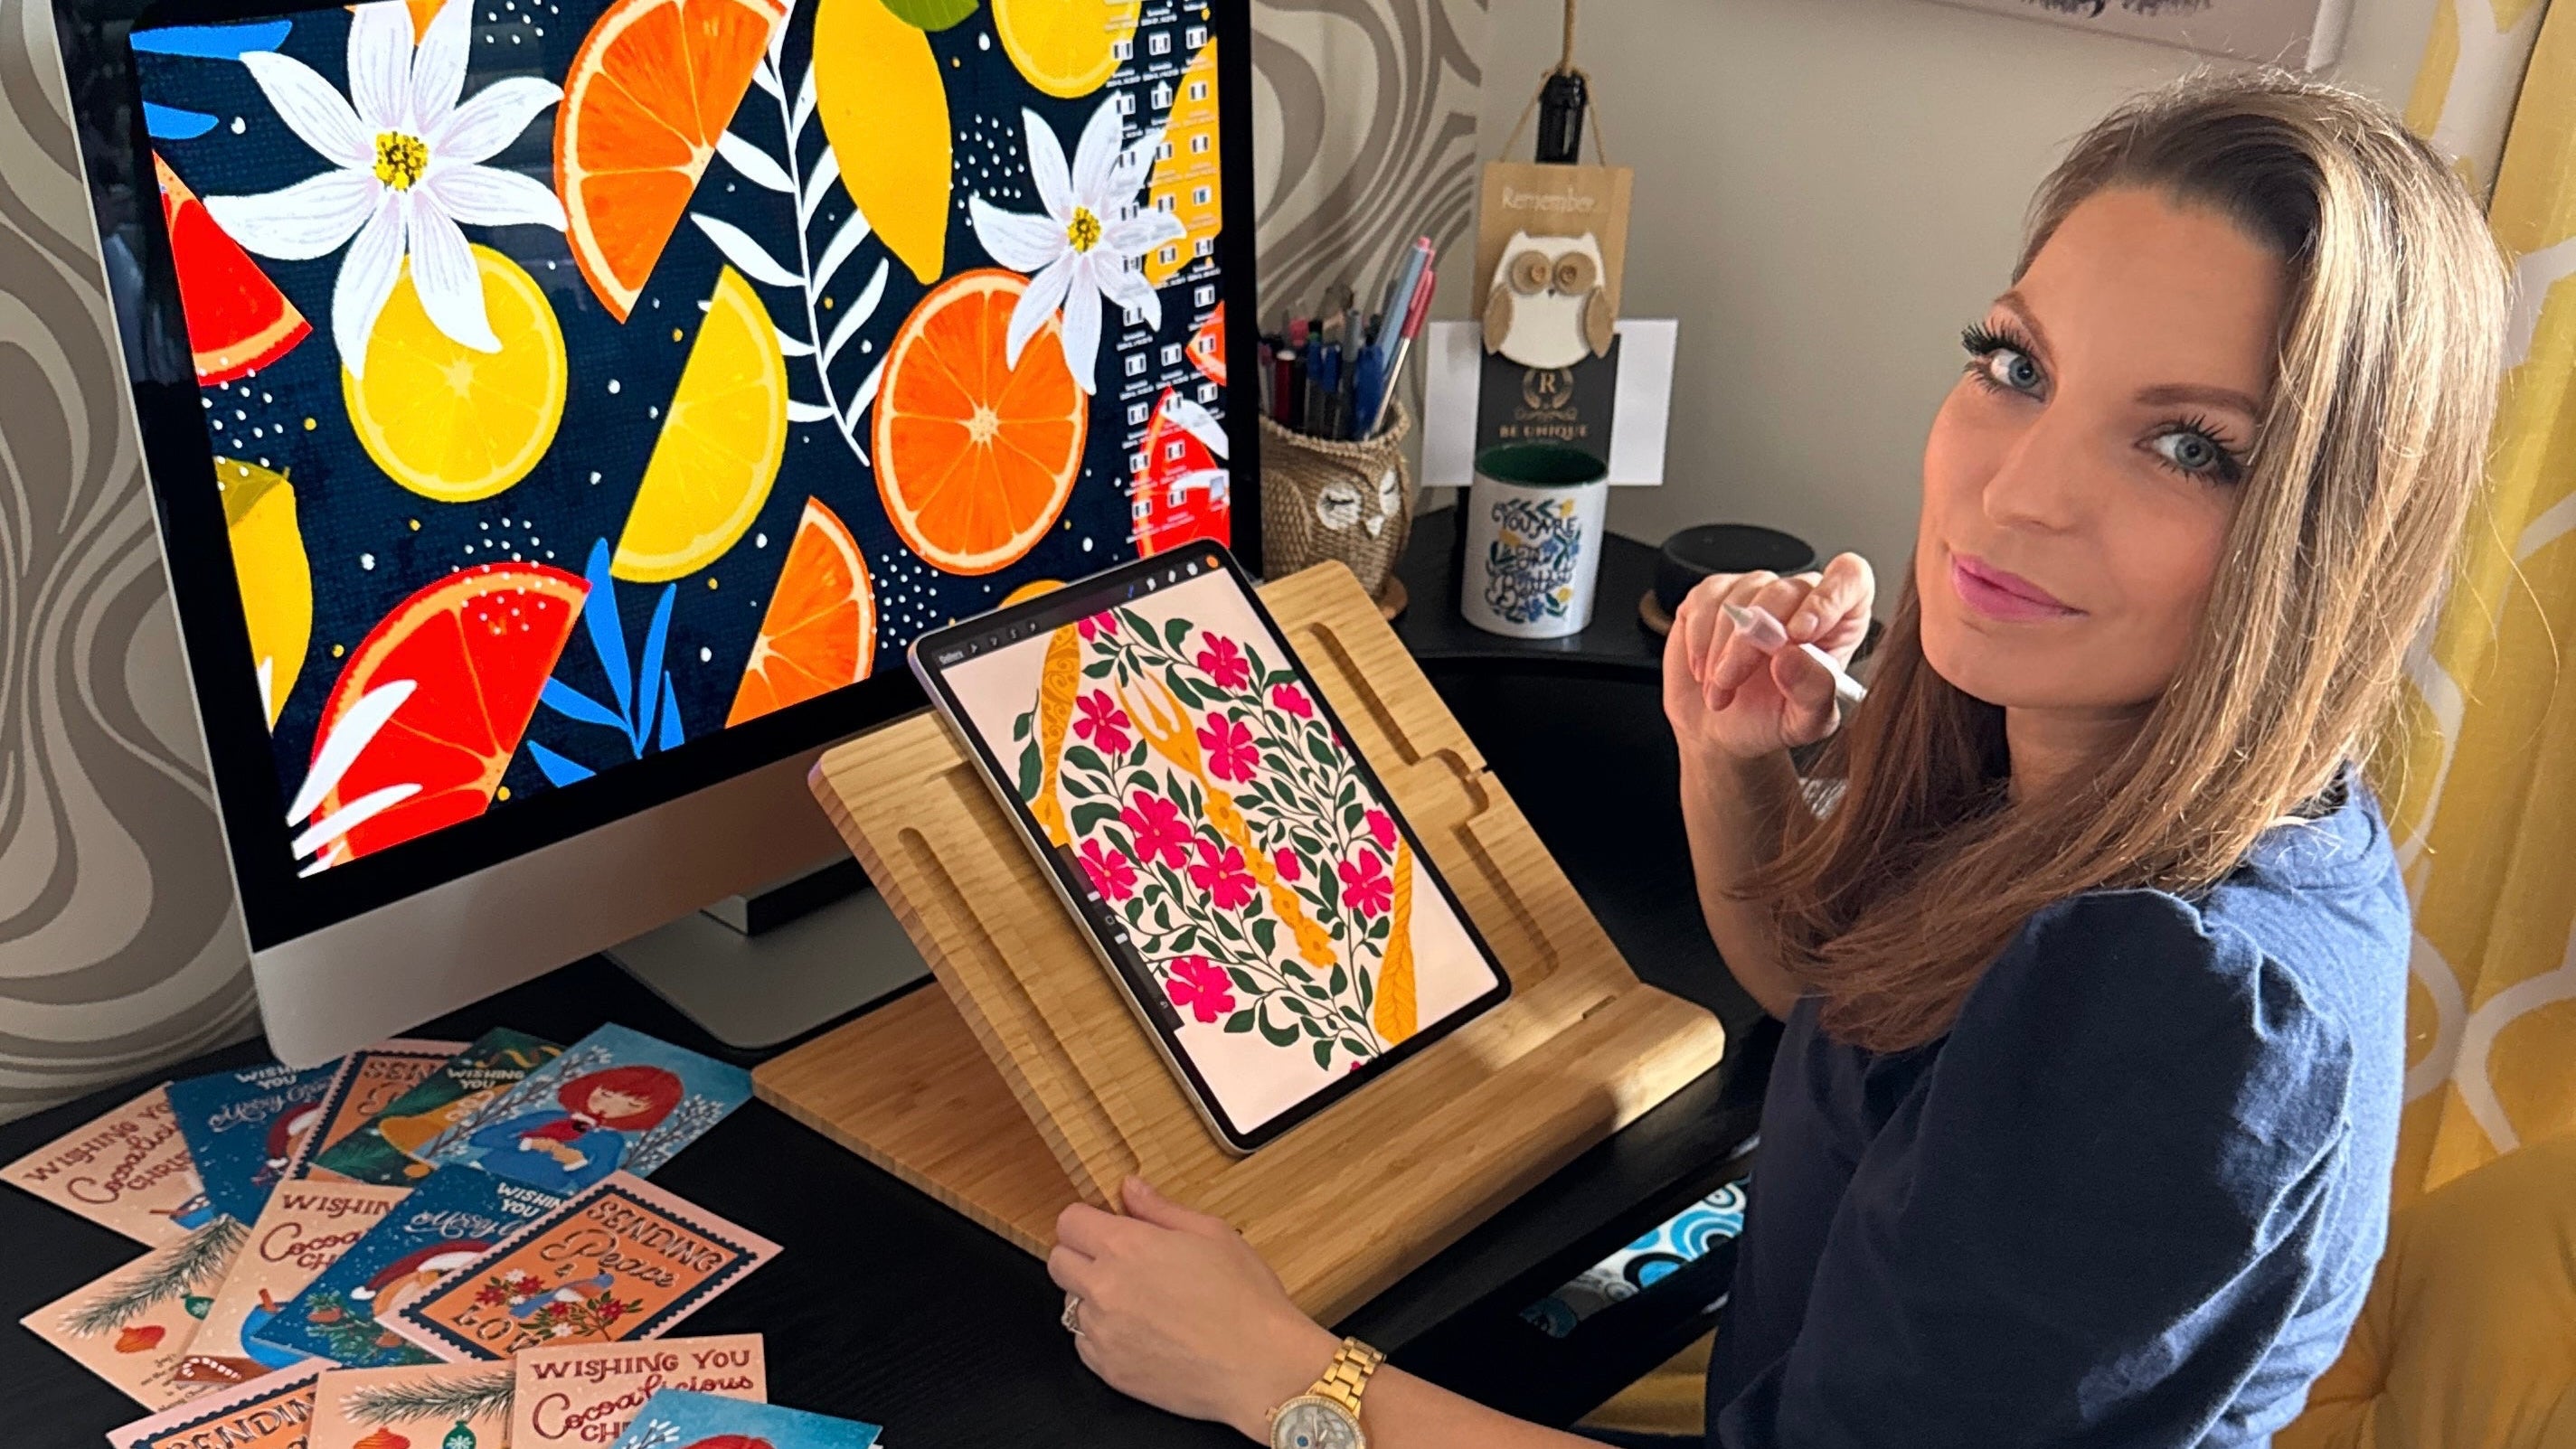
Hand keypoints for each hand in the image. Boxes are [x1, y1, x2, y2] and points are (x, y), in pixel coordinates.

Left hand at [1050, 1178, 1339, 1439]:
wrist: (1261, 1366)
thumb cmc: (1246, 1302)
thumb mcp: (1212, 1234)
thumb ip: (1160, 1209)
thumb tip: (1131, 1189)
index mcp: (1126, 1247)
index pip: (1069, 1222)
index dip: (1086, 1220)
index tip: (1103, 1225)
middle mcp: (1104, 1289)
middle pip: (1058, 1261)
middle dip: (1081, 1255)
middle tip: (1117, 1261)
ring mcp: (1102, 1333)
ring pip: (1070, 1304)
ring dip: (1093, 1297)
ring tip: (1139, 1301)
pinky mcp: (1109, 1370)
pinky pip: (1085, 1345)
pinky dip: (1104, 1336)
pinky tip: (1142, 1332)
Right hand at [1661, 552, 1873, 762]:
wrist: (1720, 731)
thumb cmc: (1770, 722)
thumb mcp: (1805, 724)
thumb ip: (1813, 692)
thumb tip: (1792, 657)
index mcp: (1837, 622)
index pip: (1851, 578)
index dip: (1829, 596)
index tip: (1799, 634)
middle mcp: (1800, 599)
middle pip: (1785, 590)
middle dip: (1752, 641)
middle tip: (1733, 679)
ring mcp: (1755, 591)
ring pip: (1741, 596)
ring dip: (1721, 649)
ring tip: (1720, 688)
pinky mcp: (1715, 593)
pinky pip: (1706, 599)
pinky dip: (1698, 638)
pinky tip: (1703, 668)